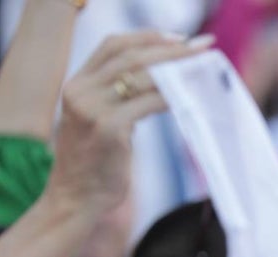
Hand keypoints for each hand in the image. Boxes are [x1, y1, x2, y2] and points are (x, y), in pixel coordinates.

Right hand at [43, 32, 210, 221]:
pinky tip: (190, 96)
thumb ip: (117, 98)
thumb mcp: (98, 122)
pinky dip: (172, 96)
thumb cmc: (93, 165)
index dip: (147, 36)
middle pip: (131, 55)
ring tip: (201, 67)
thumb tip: (160, 81)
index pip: (112, 45)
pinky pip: (148, 104)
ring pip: (141, 75)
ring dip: (176, 68)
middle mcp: (80, 91)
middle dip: (170, 48)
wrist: (74, 199)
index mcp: (75, 84)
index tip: (178, 38)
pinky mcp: (109, 129)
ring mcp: (92, 109)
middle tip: (202, 46)